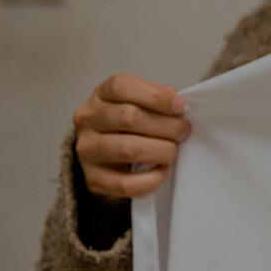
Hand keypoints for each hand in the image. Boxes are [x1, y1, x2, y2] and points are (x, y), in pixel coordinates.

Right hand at [72, 74, 189, 201]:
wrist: (107, 160)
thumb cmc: (128, 127)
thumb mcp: (140, 104)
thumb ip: (157, 100)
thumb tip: (175, 104)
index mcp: (100, 95)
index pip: (121, 87)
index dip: (154, 96)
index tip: (179, 107)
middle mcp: (88, 120)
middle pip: (128, 118)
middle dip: (166, 126)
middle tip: (183, 132)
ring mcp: (87, 150)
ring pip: (127, 149)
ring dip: (160, 151)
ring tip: (172, 152)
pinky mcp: (93, 179)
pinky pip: (125, 183)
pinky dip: (150, 180)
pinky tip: (162, 172)